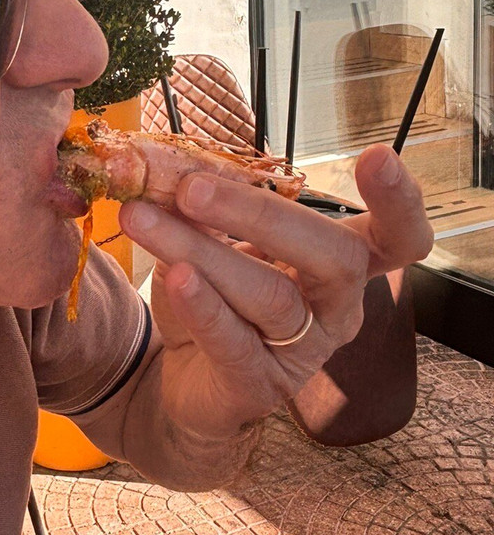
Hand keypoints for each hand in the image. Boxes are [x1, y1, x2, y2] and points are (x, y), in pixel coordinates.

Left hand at [117, 144, 432, 440]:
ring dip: (203, 251)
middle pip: (330, 257)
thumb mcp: (209, 242)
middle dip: (260, 214)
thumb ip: (204, 206)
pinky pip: (235, 343)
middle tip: (192, 187)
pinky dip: (203, 307)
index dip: (399, 202)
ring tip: (144, 217)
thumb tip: (175, 165)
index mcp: (339, 264)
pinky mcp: (259, 386)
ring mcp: (303, 354)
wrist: (184, 380)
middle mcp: (336, 310)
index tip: (378, 157)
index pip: (395, 237)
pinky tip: (175, 276)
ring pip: (269, 296)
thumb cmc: (214, 298)